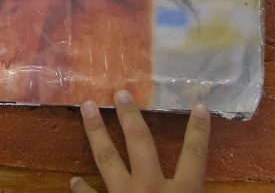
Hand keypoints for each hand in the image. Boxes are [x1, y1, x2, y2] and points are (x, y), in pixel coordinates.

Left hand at [73, 90, 208, 192]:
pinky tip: (74, 181)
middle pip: (141, 144)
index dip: (199, 130)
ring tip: (86, 108)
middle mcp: (152, 190)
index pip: (195, 155)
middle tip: (120, 92)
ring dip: (96, 133)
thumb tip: (200, 187)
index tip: (200, 104)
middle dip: (131, 117)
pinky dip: (83, 191)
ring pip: (108, 160)